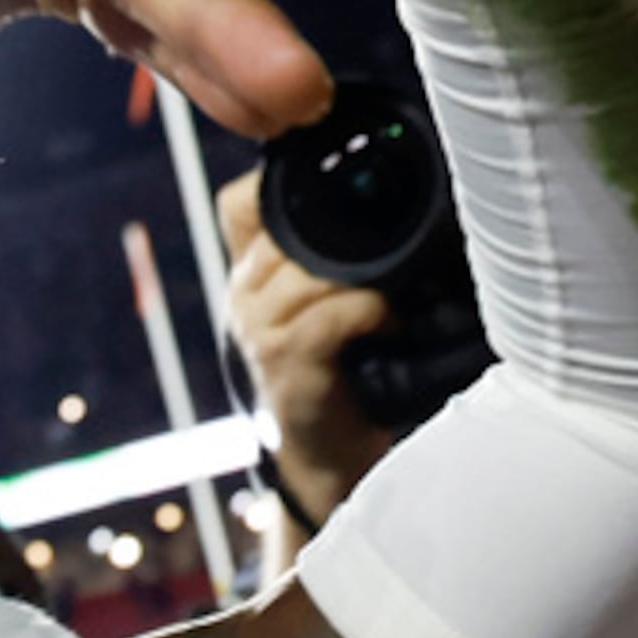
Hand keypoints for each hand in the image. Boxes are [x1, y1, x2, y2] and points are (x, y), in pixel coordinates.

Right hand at [216, 168, 400, 521]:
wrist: (325, 454)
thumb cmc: (336, 370)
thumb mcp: (318, 305)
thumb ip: (328, 259)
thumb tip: (397, 201)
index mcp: (249, 272)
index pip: (239, 203)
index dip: (277, 183)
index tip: (335, 185)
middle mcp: (243, 294)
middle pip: (284, 226)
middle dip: (344, 230)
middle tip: (395, 239)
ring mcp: (259, 328)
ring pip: (309, 267)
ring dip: (362, 273)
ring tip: (398, 287)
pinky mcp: (286, 361)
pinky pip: (331, 312)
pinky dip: (370, 311)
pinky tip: (390, 323)